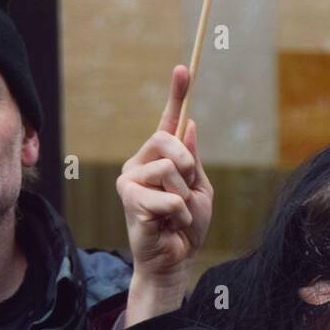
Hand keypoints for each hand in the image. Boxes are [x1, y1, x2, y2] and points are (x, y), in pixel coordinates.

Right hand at [117, 65, 214, 328]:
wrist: (174, 261)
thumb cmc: (186, 228)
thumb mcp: (199, 191)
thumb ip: (193, 162)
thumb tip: (189, 126)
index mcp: (159, 159)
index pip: (168, 122)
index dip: (176, 95)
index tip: (184, 68)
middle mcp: (140, 164)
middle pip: (167, 140)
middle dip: (187, 164)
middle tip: (189, 188)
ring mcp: (130, 180)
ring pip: (169, 170)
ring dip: (185, 198)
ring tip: (179, 215)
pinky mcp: (129, 200)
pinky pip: (168, 198)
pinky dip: (179, 214)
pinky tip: (170, 226)